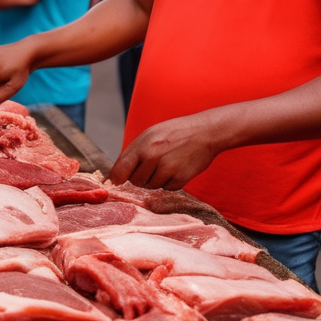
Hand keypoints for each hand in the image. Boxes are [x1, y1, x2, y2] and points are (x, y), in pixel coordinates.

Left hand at [109, 113, 223, 190]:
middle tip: (152, 166)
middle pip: (135, 181)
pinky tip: (177, 168)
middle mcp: (152, 158)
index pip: (119, 171)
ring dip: (156, 179)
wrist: (205, 132)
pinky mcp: (180, 179)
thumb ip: (133, 152)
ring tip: (167, 163)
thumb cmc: (175, 132)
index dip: (116, 179)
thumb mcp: (150, 135)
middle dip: (140, 177)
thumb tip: (116, 174)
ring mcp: (167, 169)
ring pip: (151, 186)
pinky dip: (170, 182)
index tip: (116, 182)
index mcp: (142, 146)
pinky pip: (167, 188)